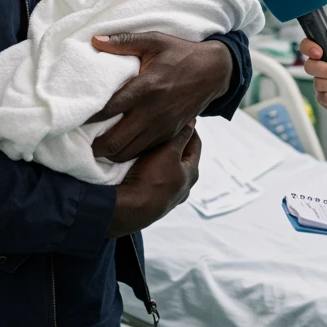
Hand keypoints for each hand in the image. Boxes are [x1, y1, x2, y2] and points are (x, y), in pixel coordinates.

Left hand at [88, 32, 231, 161]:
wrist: (214, 71)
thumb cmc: (181, 53)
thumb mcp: (154, 41)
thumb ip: (124, 42)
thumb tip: (95, 40)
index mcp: (145, 87)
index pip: (108, 109)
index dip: (87, 118)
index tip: (71, 118)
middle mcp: (153, 112)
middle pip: (115, 140)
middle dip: (95, 145)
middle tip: (79, 140)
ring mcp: (162, 126)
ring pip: (128, 151)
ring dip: (109, 152)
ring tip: (94, 147)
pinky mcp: (169, 134)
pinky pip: (143, 150)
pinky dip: (127, 153)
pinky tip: (116, 146)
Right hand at [107, 123, 201, 237]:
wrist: (131, 209)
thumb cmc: (152, 179)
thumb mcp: (169, 152)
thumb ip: (181, 136)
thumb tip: (192, 122)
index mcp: (192, 173)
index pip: (195, 144)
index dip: (189, 129)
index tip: (180, 117)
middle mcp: (184, 187)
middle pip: (182, 158)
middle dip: (175, 143)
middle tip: (163, 129)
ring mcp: (170, 197)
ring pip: (168, 170)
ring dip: (162, 158)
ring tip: (150, 146)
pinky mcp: (154, 203)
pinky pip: (156, 181)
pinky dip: (152, 171)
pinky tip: (141, 166)